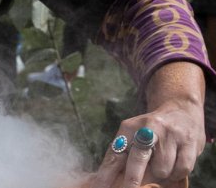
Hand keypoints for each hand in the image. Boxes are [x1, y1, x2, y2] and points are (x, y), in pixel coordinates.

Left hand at [90, 62, 205, 187]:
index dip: (108, 172)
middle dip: (131, 179)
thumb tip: (109, 179)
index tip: (101, 184)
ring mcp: (170, 134)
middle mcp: (148, 128)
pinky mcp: (188, 142)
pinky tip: (174, 166)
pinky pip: (181, 169)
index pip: (116, 153)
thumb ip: (123, 155)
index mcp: (129, 127)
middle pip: (137, 159)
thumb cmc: (152, 130)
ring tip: (160, 167)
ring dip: (160, 175)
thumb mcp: (133, 135)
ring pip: (161, 169)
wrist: (181, 109)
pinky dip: (176, 173)